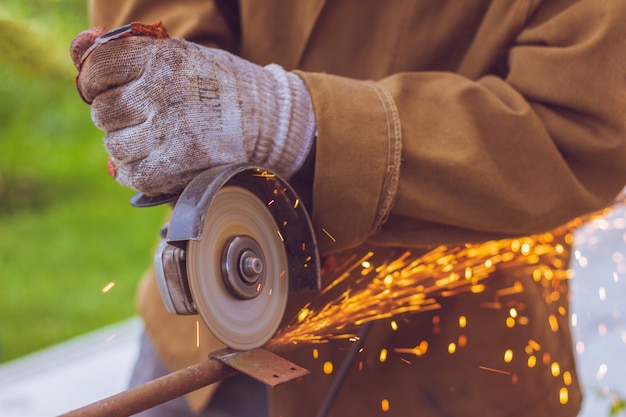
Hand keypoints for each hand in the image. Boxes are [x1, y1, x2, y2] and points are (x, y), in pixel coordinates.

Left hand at [74, 28, 315, 195]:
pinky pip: (131, 175)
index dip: (95, 81)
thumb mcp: (182, 57)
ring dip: (127, 145)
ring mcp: (170, 131)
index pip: (97, 68)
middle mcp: (162, 93)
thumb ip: (135, 57)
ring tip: (154, 139)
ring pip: (114, 146)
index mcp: (163, 59)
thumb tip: (80, 57)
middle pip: (103, 112)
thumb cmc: (220, 86)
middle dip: (116, 115)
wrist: (268, 119)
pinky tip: (155, 161)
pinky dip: (136, 171)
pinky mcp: (178, 165)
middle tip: (140, 116)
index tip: (105, 88)